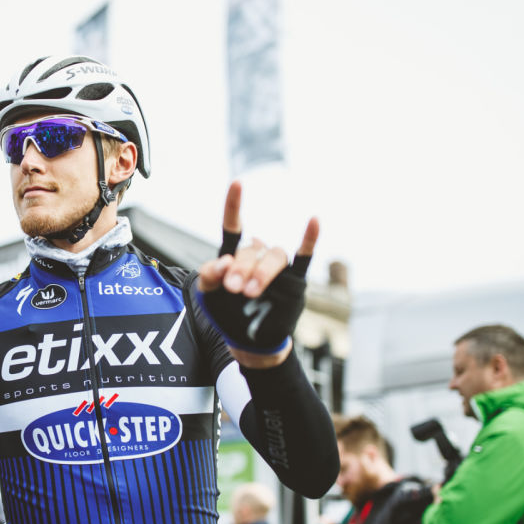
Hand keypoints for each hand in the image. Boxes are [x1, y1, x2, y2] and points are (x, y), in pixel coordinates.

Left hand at [196, 181, 318, 365]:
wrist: (249, 340)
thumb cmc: (228, 313)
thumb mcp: (209, 296)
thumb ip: (209, 276)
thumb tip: (222, 261)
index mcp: (235, 256)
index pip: (234, 227)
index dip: (234, 205)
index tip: (237, 183)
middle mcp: (257, 257)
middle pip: (251, 250)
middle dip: (240, 268)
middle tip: (233, 288)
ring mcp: (277, 269)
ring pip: (275, 256)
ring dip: (262, 272)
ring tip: (251, 292)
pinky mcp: (294, 281)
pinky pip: (304, 257)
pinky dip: (309, 240)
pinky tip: (313, 221)